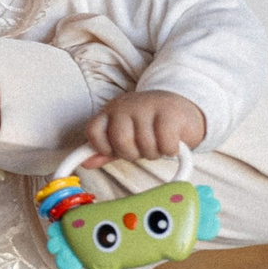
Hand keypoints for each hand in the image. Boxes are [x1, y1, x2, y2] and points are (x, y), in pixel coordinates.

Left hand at [82, 89, 206, 165]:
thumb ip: (105, 150)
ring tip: (157, 144)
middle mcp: (126, 105)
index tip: (115, 151)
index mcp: (110, 110)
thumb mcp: (124, 137)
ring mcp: (148, 106)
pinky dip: (169, 150)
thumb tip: (85, 163)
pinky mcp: (170, 112)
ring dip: (153, 153)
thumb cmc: (149, 127)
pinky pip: (165, 144)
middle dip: (132, 154)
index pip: (93, 131)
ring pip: (144, 145)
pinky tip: (171, 145)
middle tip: (142, 148)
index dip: (103, 147)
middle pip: (120, 141)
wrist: (182, 108)